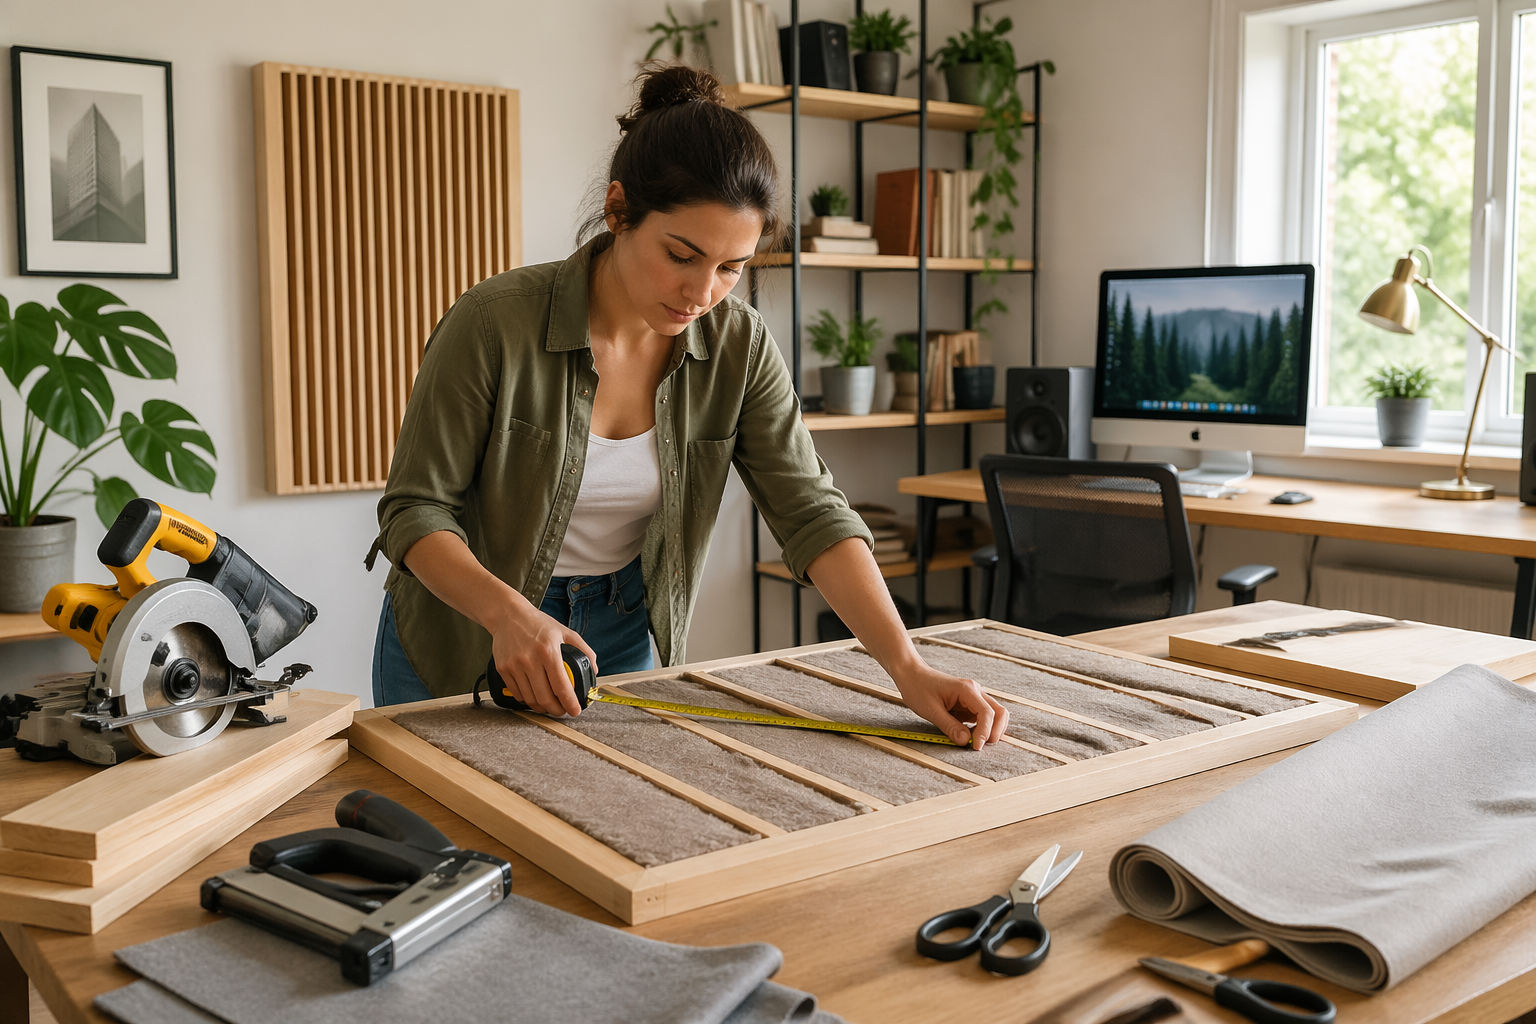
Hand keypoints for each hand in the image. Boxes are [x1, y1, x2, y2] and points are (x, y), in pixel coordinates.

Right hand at [488, 599, 597, 716]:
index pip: (561, 686)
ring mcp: (515, 666)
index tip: (575, 711)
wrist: (508, 615)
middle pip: (544, 697)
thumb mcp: (564, 631)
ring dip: (542, 707)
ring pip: (530, 699)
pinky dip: (527, 700)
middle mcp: (530, 660)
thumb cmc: (537, 623)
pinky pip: (517, 693)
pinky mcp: (503, 669)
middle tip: (562, 711)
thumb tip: (593, 669)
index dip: (569, 703)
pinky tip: (534, 696)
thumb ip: (583, 649)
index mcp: (549, 651)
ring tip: (549, 705)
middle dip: (556, 710)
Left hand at [890, 661, 1008, 749]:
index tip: (976, 747)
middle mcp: (975, 692)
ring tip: (975, 743)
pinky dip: (980, 729)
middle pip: (999, 713)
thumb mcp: (931, 710)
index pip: (987, 713)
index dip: (984, 732)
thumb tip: (965, 741)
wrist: (911, 675)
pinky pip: (981, 718)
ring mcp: (973, 697)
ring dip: (989, 730)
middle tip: (981, 746)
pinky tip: (969, 736)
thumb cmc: (918, 688)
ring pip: (993, 715)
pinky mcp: (968, 704)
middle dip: (995, 732)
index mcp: (968, 690)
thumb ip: (949, 726)